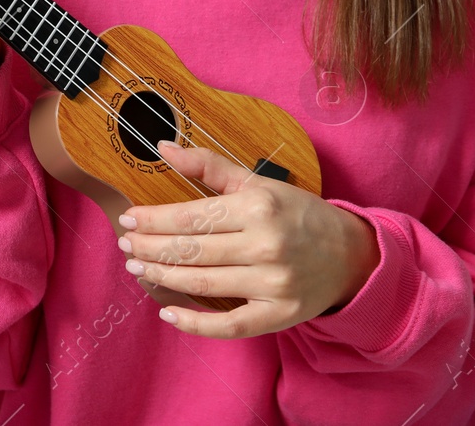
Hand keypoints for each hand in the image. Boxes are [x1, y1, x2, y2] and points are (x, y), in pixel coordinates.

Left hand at [116, 140, 380, 338]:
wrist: (349, 255)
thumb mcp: (259, 183)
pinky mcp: (278, 316)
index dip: (154, 220)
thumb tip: (163, 148)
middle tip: (125, 246)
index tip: (128, 218)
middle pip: (192, 251)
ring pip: (203, 284)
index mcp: (259, 207)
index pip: (193, 216)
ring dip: (163, 277)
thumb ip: (210, 166)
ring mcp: (273, 285)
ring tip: (138, 268)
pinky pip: (229, 326)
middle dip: (150, 248)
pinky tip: (168, 312)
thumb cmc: (297, 214)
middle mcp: (266, 245)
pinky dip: (194, 323)